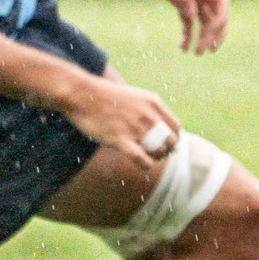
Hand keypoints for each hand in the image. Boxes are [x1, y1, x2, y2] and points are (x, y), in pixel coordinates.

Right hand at [62, 75, 181, 165]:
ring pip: (159, 151)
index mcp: (154, 103)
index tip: (166, 143)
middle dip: (167, 149)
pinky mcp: (120, 139)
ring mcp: (135, 127)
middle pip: (170, 140)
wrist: (82, 94)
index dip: (173, 138)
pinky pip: (141, 158)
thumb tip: (157, 123)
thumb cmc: (106, 97)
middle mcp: (148, 115)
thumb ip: (148, 108)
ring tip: (148, 158)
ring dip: (156, 158)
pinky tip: (144, 164)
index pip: (176, 126)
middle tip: (157, 153)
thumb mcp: (134, 96)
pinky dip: (146, 164)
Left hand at [126, 0, 226, 53]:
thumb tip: (192, 15)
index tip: (209, 37)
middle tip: (202, 52)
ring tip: (196, 53)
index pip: (222, 4)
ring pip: (205, 19)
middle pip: (217, 14)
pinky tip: (182, 46)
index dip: (220, 22)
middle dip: (213, 34)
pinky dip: (188, 33)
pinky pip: (190, 20)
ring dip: (204, 36)